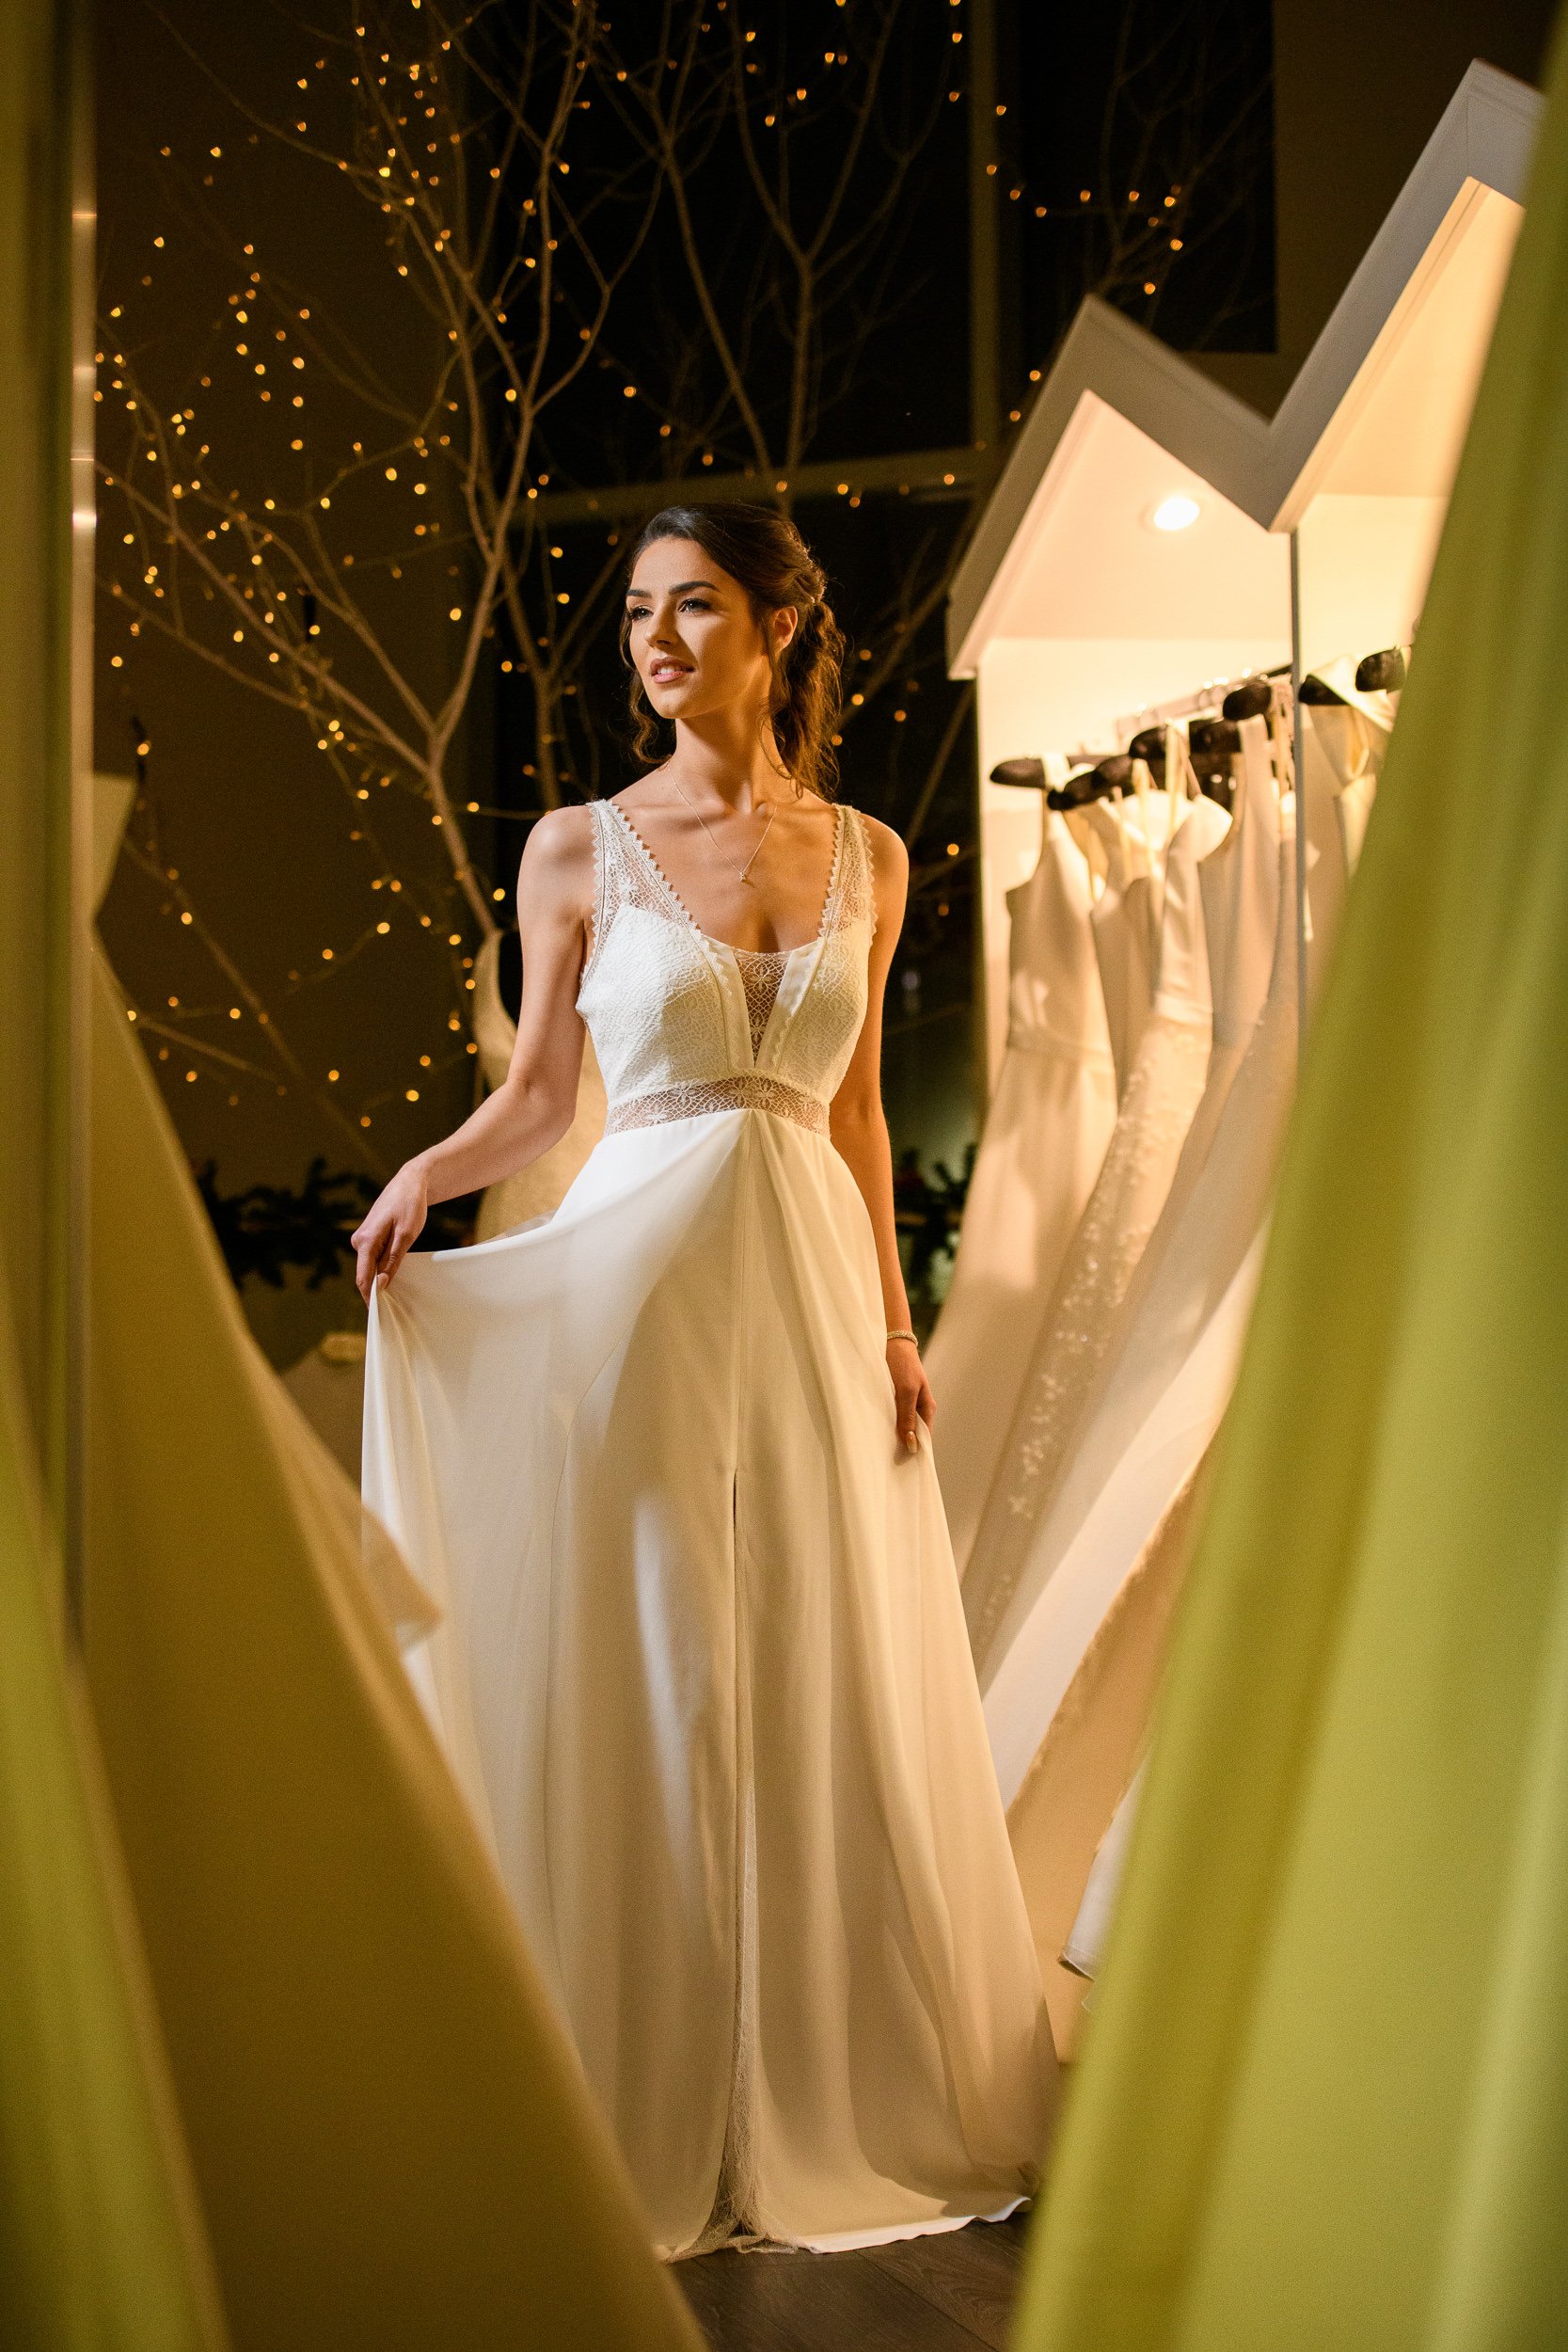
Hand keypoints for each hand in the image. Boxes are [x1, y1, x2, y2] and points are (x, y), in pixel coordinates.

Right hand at [351, 1161, 429, 1304]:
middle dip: (375, 1292)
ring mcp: (362, 1239)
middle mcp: (358, 1241)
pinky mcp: (369, 1237)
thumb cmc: (409, 1206)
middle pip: (364, 1274)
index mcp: (365, 1241)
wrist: (409, 1183)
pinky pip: (372, 1259)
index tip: (378, 1316)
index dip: (370, 1297)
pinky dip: (381, 1269)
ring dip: (380, 1280)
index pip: (363, 1277)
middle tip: (391, 1312)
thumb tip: (381, 1283)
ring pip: (369, 1267)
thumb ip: (392, 1260)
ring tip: (396, 1298)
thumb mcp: (406, 1235)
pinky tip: (393, 1278)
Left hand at [887, 1334, 934, 1454]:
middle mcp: (918, 1408)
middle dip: (903, 1447)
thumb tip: (911, 1444)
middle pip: (912, 1434)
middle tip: (889, 1465)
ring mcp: (906, 1404)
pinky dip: (885, 1425)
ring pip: (901, 1426)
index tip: (905, 1469)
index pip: (924, 1438)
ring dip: (893, 1437)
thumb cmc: (902, 1365)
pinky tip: (875, 1433)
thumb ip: (907, 1417)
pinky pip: (892, 1417)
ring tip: (880, 1453)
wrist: (891, 1341)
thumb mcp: (905, 1391)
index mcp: (926, 1408)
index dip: (916, 1452)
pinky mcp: (894, 1399)